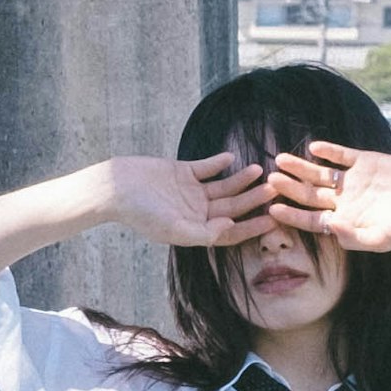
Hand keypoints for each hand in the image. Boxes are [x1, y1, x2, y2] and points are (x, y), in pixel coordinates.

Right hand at [103, 149, 283, 256]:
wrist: (115, 188)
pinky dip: (218, 162)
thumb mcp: (173, 229)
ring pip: (223, 186)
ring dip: (241, 179)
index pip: (230, 231)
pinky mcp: (183, 171)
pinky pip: (206, 167)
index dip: (252, 227)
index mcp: (196, 229)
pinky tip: (231, 158)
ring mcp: (190, 191)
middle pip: (232, 206)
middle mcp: (197, 211)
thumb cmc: (141, 214)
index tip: (273, 220)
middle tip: (274, 189)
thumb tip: (230, 227)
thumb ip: (203, 233)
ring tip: (258, 170)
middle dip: (253, 199)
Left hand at [262, 138, 390, 255]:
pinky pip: (342, 155)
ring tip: (281, 160)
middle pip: (310, 194)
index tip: (272, 211)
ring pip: (320, 173)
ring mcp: (353, 180)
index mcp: (345, 221)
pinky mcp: (365, 161)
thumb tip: (331, 231)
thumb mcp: (382, 239)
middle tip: (269, 181)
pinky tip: (313, 147)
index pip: (312, 220)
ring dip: (301, 167)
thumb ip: (355, 238)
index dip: (292, 216)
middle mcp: (345, 200)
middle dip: (289, 188)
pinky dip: (329, 150)